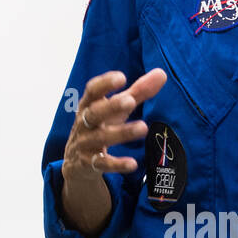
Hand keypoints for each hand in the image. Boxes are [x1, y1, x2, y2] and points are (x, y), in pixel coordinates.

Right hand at [62, 68, 166, 186]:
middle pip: (95, 112)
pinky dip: (116, 164)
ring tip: (143, 127)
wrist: (75, 161)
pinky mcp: (89, 163)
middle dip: (111, 106)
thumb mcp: (116, 109)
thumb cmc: (100, 125)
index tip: (121, 77)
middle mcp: (84, 122)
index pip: (92, 91)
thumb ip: (138, 92)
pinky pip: (102, 163)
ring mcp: (85, 143)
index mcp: (89, 104)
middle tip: (130, 101)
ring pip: (101, 137)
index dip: (104, 83)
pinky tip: (133, 164)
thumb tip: (162, 73)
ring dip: (121, 133)